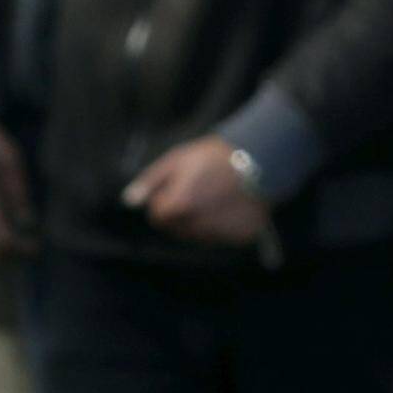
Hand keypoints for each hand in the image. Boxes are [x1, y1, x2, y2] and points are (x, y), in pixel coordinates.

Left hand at [122, 136, 270, 248]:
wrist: (263, 157)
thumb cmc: (215, 156)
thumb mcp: (178, 160)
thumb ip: (150, 182)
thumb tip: (129, 202)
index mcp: (178, 207)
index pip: (158, 215)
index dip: (167, 197)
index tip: (183, 182)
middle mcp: (196, 226)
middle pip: (177, 228)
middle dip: (183, 213)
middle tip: (202, 190)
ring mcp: (221, 234)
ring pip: (200, 234)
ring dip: (203, 220)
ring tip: (219, 196)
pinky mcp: (242, 237)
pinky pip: (224, 236)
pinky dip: (226, 225)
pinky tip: (234, 205)